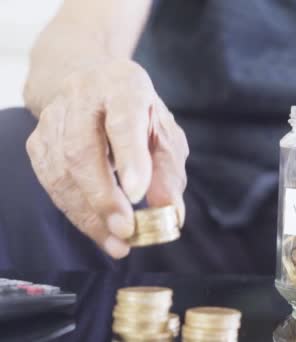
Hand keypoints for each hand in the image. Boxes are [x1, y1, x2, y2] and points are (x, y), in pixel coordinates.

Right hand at [26, 60, 188, 258]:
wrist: (94, 85)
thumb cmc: (139, 114)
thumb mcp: (165, 133)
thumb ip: (169, 172)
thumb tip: (171, 213)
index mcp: (124, 86)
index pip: (124, 118)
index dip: (129, 157)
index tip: (137, 194)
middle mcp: (83, 95)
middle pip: (83, 149)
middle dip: (103, 196)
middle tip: (126, 230)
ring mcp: (54, 118)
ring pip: (62, 170)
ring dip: (89, 214)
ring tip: (117, 242)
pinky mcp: (38, 141)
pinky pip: (51, 182)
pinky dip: (75, 212)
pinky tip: (97, 229)